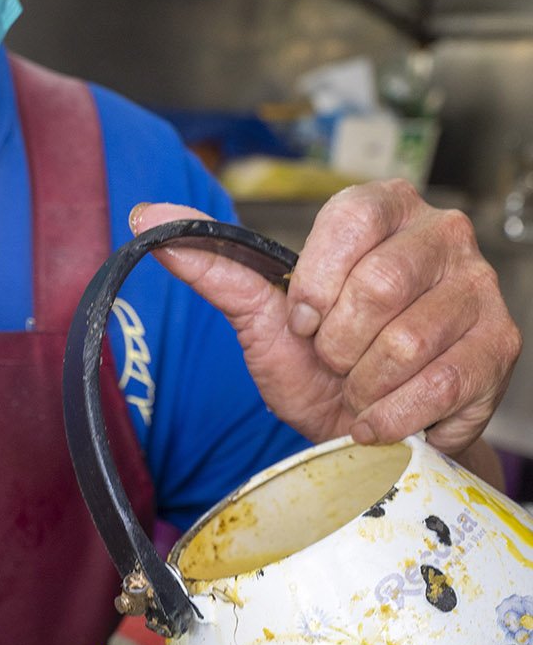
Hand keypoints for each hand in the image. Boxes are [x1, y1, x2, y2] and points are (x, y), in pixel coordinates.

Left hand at [131, 180, 521, 457]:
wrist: (371, 435)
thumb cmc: (323, 370)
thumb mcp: (264, 320)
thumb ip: (214, 267)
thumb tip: (147, 217)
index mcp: (383, 209)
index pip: (347, 223)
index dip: (314, 290)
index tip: (306, 323)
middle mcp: (441, 234)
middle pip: (376, 289)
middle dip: (338, 349)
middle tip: (340, 364)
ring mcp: (477, 288)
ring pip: (403, 344)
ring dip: (364, 388)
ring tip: (363, 390)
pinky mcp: (498, 346)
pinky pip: (436, 385)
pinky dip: (393, 417)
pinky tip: (386, 416)